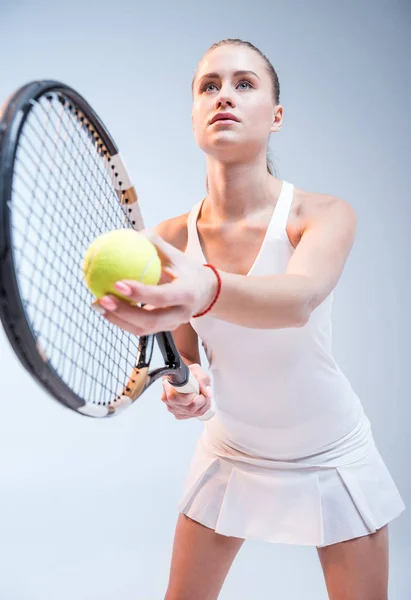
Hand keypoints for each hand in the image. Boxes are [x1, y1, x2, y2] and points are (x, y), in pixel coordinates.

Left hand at [92, 230, 217, 335]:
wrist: (204, 293)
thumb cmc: (185, 269)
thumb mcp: (175, 254)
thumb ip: (154, 242)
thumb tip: (130, 233)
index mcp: (187, 293)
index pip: (163, 296)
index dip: (140, 293)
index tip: (118, 283)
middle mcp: (182, 313)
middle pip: (151, 321)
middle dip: (124, 312)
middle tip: (103, 299)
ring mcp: (172, 325)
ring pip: (143, 329)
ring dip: (117, 319)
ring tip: (98, 305)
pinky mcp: (163, 330)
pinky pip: (139, 329)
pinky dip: (120, 320)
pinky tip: (104, 309)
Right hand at [161, 364, 212, 419]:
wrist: (186, 377)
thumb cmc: (189, 373)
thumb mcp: (197, 370)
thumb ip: (203, 380)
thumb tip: (208, 393)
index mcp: (167, 385)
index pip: (175, 397)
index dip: (191, 397)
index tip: (198, 392)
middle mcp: (167, 399)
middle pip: (188, 408)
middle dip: (201, 401)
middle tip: (204, 393)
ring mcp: (172, 408)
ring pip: (193, 413)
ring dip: (203, 405)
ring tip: (203, 395)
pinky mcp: (178, 414)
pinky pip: (193, 415)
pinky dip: (201, 409)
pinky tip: (200, 401)